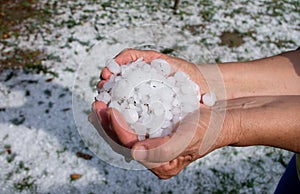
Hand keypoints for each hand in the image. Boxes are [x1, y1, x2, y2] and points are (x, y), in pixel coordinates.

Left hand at [90, 48, 234, 177]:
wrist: (218, 121)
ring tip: (99, 103)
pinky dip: (118, 116)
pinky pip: (129, 127)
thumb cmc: (207, 129)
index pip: (131, 148)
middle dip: (105, 124)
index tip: (110, 110)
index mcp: (161, 164)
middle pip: (121, 143)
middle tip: (96, 104)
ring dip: (108, 120)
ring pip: (121, 135)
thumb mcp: (189, 138)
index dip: (118, 130)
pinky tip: (112, 104)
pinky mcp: (152, 134)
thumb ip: (163, 149)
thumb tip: (136, 152)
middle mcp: (152, 158)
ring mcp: (151, 146)